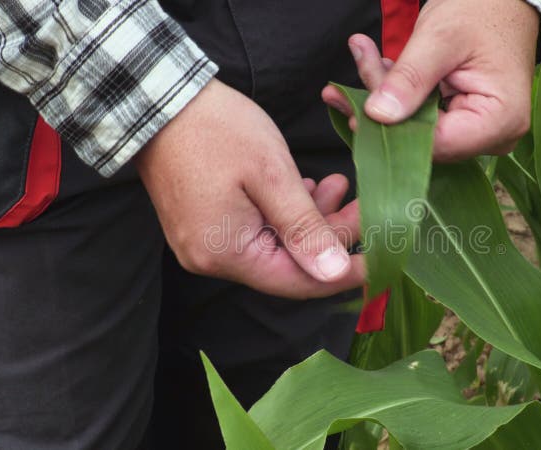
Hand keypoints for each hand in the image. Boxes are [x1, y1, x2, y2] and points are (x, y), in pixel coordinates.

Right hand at [136, 79, 363, 298]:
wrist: (159, 99)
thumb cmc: (216, 130)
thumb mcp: (272, 175)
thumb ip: (305, 228)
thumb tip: (334, 273)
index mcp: (226, 253)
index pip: (298, 281)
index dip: (342, 272)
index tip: (381, 258)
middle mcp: (211, 258)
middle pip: (288, 264)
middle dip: (331, 235)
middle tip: (365, 203)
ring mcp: (204, 242)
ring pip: (276, 245)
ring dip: (311, 219)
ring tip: (339, 184)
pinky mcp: (205, 223)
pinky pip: (256, 230)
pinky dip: (286, 213)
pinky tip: (307, 188)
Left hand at [323, 0, 539, 160]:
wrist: (503, 1)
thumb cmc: (483, 11)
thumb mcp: (441, 38)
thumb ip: (410, 78)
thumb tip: (378, 115)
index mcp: (500, 121)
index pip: (436, 143)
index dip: (393, 130)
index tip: (356, 109)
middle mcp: (495, 137)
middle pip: (425, 141)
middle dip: (384, 114)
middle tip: (341, 89)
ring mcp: (481, 134)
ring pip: (419, 133)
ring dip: (386, 103)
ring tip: (363, 66)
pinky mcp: (465, 124)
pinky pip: (424, 122)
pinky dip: (400, 99)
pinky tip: (379, 72)